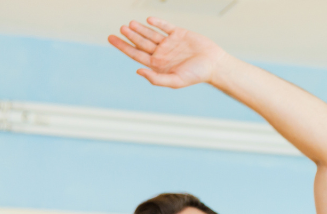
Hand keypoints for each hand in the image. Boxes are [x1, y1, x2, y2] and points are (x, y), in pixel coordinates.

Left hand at [108, 17, 227, 88]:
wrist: (215, 65)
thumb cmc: (197, 75)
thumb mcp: (176, 81)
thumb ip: (156, 79)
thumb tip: (138, 71)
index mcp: (158, 64)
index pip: (135, 54)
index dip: (122, 46)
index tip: (111, 38)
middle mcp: (162, 53)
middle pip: (141, 42)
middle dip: (130, 35)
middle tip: (121, 28)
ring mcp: (170, 42)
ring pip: (150, 33)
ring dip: (140, 28)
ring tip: (129, 24)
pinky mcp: (179, 33)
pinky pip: (165, 26)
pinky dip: (157, 22)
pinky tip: (149, 19)